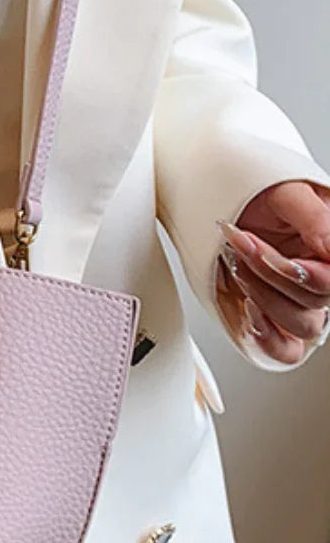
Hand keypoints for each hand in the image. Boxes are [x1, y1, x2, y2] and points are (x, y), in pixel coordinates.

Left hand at [215, 179, 329, 365]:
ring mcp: (299, 301)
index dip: (308, 274)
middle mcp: (321, 278)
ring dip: (264, 297)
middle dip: (270, 272)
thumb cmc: (256, 195)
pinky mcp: (275, 319)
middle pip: (316, 300)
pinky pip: (286, 350)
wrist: (221, 205)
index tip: (271, 255)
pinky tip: (249, 311)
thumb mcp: (285, 192)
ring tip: (236, 266)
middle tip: (241, 242)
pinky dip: (268, 337)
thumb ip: (314, 218)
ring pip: (303, 324)